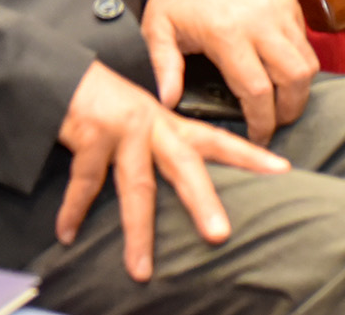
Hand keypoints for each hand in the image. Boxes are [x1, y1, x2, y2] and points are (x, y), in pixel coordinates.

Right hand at [53, 60, 289, 281]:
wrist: (62, 73)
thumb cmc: (103, 102)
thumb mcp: (139, 118)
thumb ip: (160, 144)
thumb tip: (185, 184)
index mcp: (168, 123)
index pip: (216, 139)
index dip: (249, 154)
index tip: (283, 170)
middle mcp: (152, 125)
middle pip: (185, 166)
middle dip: (202, 201)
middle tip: (221, 235)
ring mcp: (123, 130)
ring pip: (137, 187)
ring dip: (138, 233)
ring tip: (141, 272)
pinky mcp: (91, 134)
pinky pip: (83, 184)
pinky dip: (73, 212)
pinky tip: (67, 235)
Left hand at [142, 0, 317, 144]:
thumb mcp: (157, 29)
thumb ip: (164, 66)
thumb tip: (168, 102)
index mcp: (227, 33)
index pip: (258, 91)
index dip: (262, 123)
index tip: (257, 137)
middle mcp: (260, 21)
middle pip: (295, 79)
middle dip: (289, 110)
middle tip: (275, 123)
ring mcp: (279, 8)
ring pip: (308, 62)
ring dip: (299, 88)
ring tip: (281, 102)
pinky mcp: (288, 0)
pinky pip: (304, 40)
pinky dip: (298, 60)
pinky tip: (278, 69)